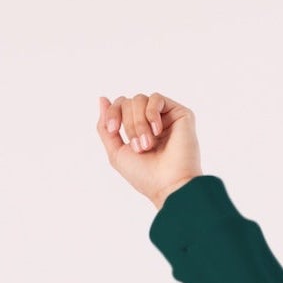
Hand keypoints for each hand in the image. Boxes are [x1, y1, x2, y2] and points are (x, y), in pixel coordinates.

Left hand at [95, 92, 201, 207]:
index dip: (112, 114)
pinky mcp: (180, 113)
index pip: (120, 106)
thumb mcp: (116, 152)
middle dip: (128, 124)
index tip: (113, 130)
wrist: (169, 184)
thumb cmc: (145, 175)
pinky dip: (151, 114)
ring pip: (140, 99)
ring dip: (138, 122)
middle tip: (139, 147)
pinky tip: (157, 132)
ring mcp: (166, 117)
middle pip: (128, 102)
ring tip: (148, 144)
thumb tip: (102, 99)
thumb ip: (105, 127)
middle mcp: (152, 122)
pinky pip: (156, 98)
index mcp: (138, 131)